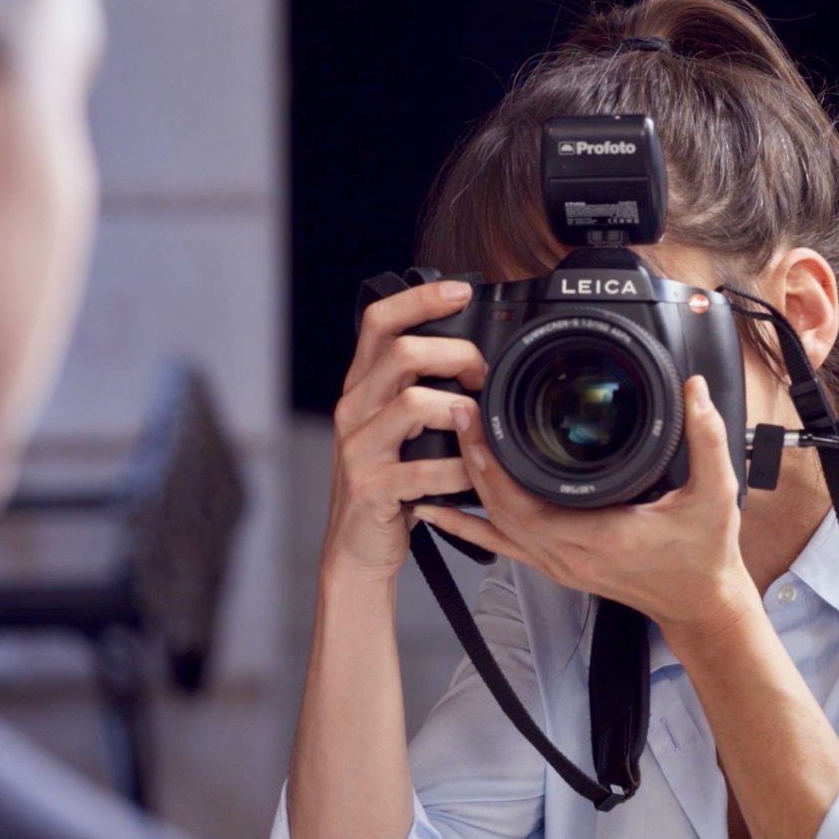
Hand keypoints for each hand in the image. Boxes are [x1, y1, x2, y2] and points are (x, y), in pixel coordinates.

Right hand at [321, 280, 487, 580]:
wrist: (357, 548)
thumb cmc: (389, 484)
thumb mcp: (396, 428)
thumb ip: (418, 389)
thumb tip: (474, 357)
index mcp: (363, 387)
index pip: (380, 321)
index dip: (420, 298)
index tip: (461, 291)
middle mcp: (354, 408)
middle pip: (402, 353)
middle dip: (457, 357)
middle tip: (484, 378)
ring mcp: (359, 447)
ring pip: (412, 403)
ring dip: (460, 411)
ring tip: (479, 427)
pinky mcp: (370, 486)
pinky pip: (424, 468)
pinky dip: (459, 471)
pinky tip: (473, 477)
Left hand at [416, 375, 753, 632]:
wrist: (700, 605)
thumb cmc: (704, 557)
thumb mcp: (716, 495)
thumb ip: (707, 438)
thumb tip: (694, 391)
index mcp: (597, 539)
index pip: (524, 505)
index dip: (493, 466)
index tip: (479, 424)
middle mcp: (568, 557)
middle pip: (498, 512)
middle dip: (474, 464)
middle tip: (460, 418)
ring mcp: (558, 565)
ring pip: (496, 528)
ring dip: (470, 488)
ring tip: (450, 446)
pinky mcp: (557, 565)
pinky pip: (503, 544)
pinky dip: (471, 526)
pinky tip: (442, 511)